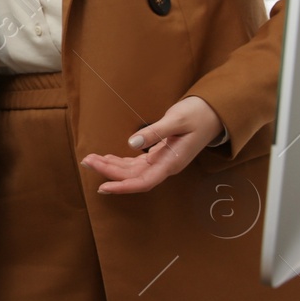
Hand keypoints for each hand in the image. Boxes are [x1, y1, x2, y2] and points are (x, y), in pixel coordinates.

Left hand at [82, 96, 224, 194]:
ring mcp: (162, 162)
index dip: (123, 186)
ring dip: (111, 166)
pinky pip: (136, 164)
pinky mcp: (159, 155)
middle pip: (133, 177)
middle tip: (86, 161)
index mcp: (171, 163)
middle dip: (108, 172)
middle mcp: (165, 166)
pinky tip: (106, 158)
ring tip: (90, 159)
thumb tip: (133, 143)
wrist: (213, 113)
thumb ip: (156, 132)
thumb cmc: (197, 115)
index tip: (103, 187)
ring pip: (132, 171)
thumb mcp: (177, 120)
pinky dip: (120, 161)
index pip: (143, 182)